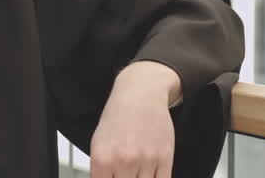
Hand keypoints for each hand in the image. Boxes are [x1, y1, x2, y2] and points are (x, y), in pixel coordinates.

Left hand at [89, 62, 180, 176]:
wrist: (141, 94)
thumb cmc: (118, 117)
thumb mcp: (99, 143)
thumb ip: (101, 171)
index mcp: (102, 159)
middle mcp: (123, 161)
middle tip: (127, 172)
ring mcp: (146, 161)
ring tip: (137, 170)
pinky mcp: (165, 158)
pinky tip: (150, 173)